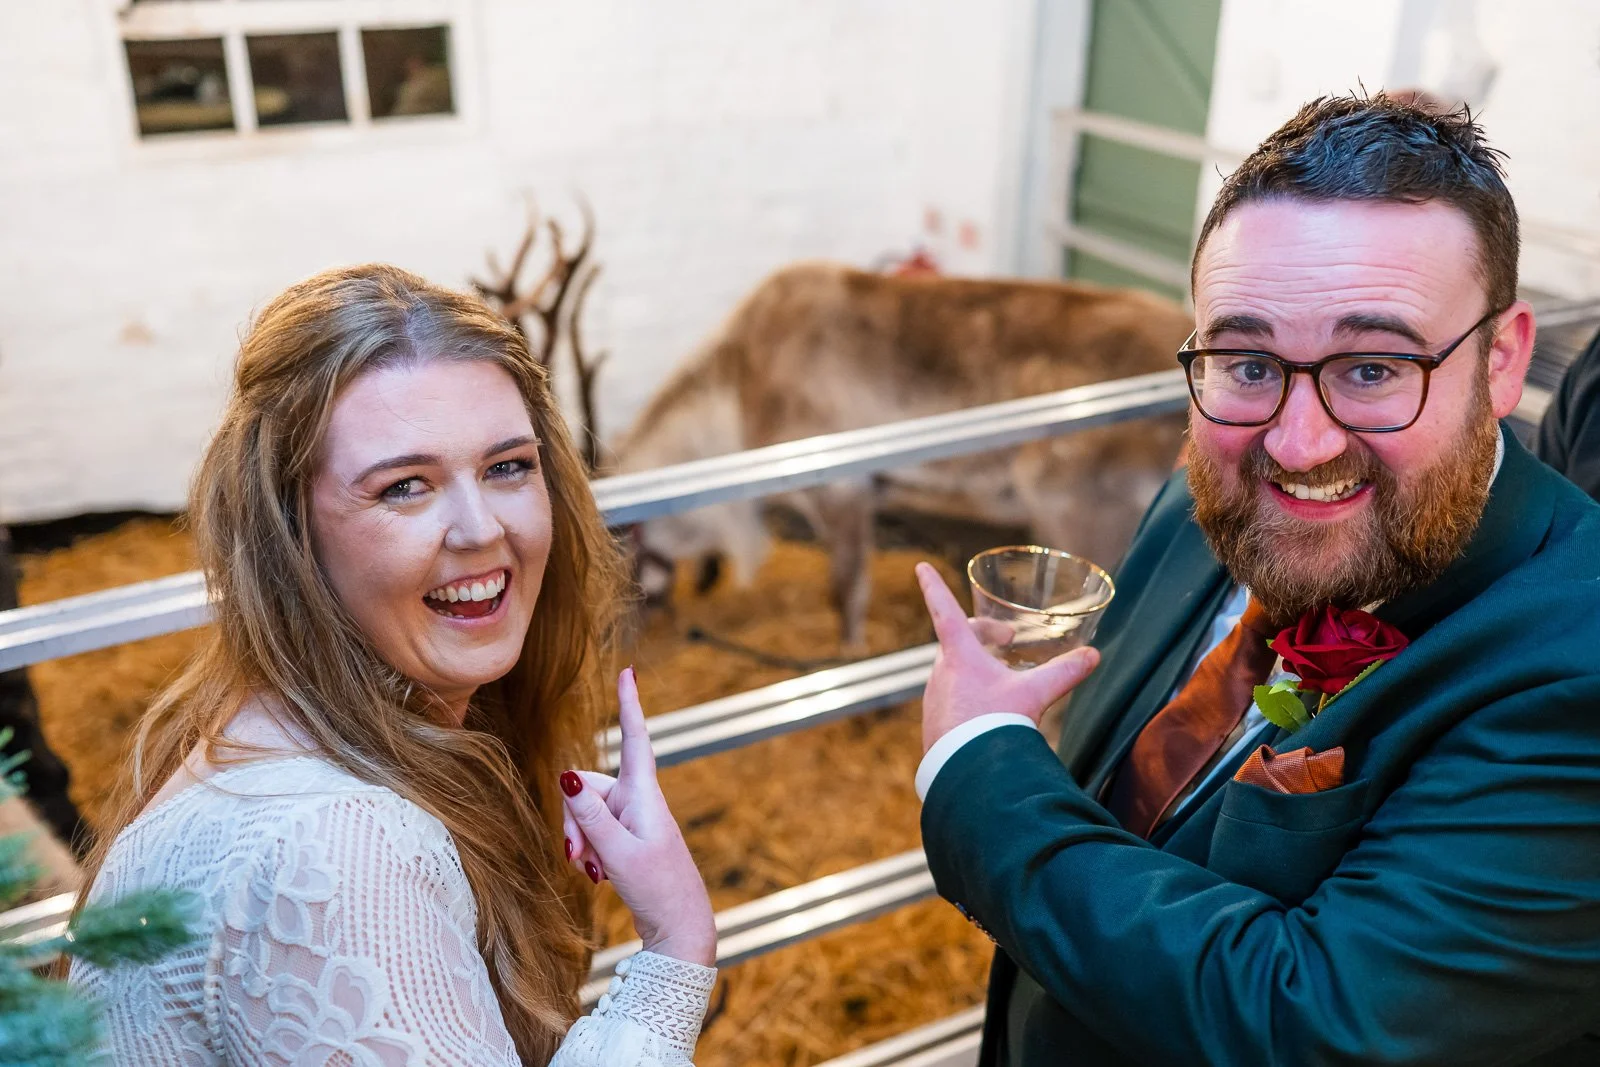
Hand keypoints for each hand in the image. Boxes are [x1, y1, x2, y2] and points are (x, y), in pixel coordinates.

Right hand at [560, 668, 716, 967]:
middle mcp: (638, 801)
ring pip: (585, 814)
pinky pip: (593, 833)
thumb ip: (589, 816)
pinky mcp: (626, 838)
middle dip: (573, 819)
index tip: (629, 672)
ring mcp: (632, 820)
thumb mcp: (617, 852)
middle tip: (578, 858)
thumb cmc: (657, 889)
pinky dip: (588, 851)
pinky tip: (598, 875)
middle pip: (587, 788)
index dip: (630, 705)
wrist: (679, 928)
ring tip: (593, 872)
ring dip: (580, 841)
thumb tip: (565, 776)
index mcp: (644, 796)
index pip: (636, 739)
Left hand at [915, 561, 1099, 753]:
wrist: (969, 774)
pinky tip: (987, 714)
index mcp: (959, 654)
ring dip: (976, 668)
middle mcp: (940, 672)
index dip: (933, 586)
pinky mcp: (933, 724)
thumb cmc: (996, 725)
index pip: (943, 609)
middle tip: (1007, 639)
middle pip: (956, 641)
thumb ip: (1064, 672)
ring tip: (1003, 682)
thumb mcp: (1035, 694)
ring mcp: (934, 699)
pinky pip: (949, 700)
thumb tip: (1093, 655)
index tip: (920, 567)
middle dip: (982, 634)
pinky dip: (968, 697)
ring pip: (952, 672)